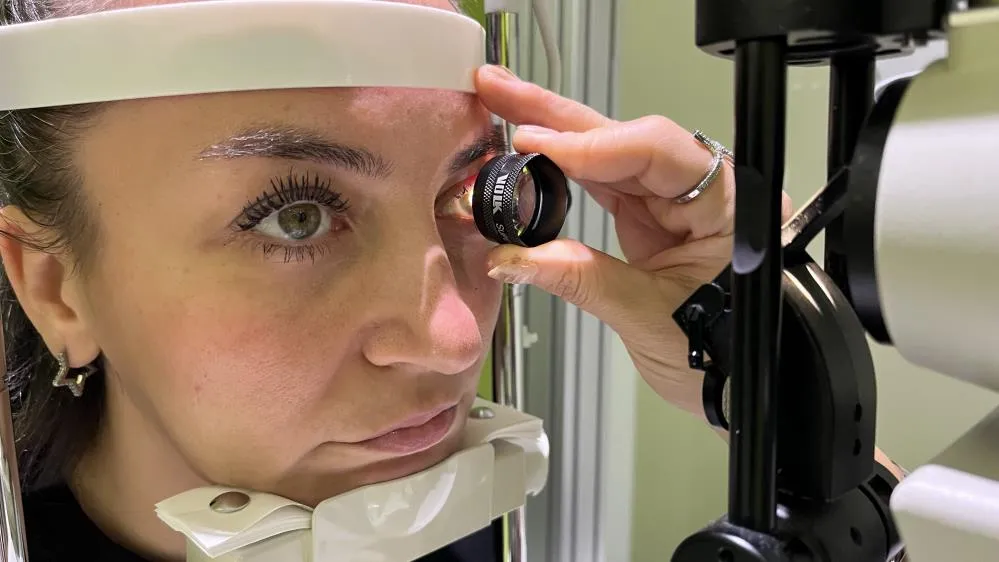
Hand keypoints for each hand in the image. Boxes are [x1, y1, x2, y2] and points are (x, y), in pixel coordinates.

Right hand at [475, 64, 791, 417]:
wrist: (747, 387)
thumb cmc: (731, 357)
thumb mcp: (650, 320)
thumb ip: (582, 279)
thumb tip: (514, 257)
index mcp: (728, 205)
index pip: (655, 149)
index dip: (591, 143)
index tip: (536, 145)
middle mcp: (706, 192)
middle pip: (627, 137)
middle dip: (560, 117)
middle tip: (500, 90)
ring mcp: (677, 203)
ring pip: (611, 154)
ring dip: (556, 134)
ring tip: (504, 107)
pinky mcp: (654, 219)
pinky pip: (606, 183)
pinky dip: (566, 170)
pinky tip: (531, 152)